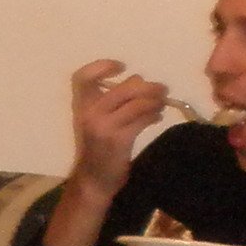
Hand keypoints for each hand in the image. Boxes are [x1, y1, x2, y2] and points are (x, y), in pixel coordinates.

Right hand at [65, 60, 171, 196]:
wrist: (93, 179)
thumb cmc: (98, 147)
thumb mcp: (100, 120)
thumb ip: (115, 99)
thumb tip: (138, 78)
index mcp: (82, 106)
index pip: (82, 77)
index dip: (101, 66)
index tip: (122, 67)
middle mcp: (89, 113)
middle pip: (123, 88)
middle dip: (147, 87)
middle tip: (162, 88)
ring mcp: (103, 127)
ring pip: (136, 104)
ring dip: (155, 101)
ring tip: (163, 102)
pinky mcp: (118, 140)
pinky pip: (142, 120)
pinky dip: (154, 116)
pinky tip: (158, 117)